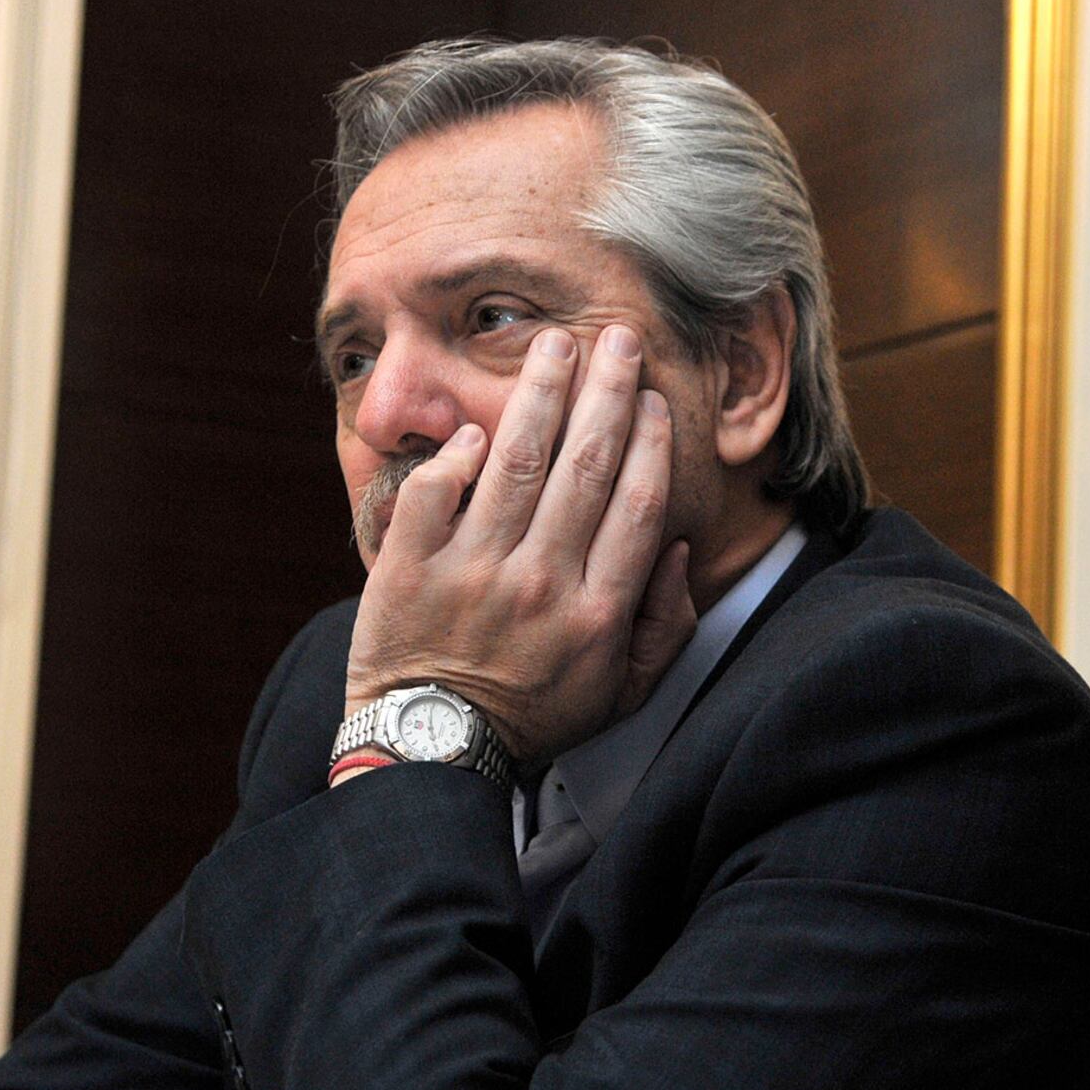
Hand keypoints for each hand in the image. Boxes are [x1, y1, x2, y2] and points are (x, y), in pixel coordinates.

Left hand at [345, 324, 697, 764]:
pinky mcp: (410, 568)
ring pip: (516, 462)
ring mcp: (473, 572)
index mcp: (599, 610)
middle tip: (615, 338)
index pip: (636, 504)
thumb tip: (678, 550)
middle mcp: (541, 582)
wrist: (434, 750)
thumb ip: (664, 626)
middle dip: (605, 392)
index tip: (654, 399)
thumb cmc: (537, 717)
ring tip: (554, 346)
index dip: (650, 442)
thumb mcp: (625, 693)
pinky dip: (456, 454)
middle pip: (585, 466)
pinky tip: (477, 426)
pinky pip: (435, 492)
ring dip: (539, 394)